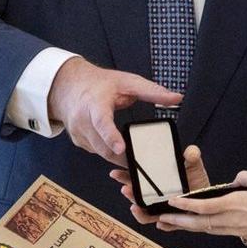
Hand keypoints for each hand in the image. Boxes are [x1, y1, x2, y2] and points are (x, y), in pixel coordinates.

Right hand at [47, 57, 181, 163]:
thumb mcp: (127, 81)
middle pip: (103, 146)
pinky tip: (121, 153)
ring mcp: (78, 134)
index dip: (111, 137)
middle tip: (144, 166)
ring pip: (101, 154)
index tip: (122, 148)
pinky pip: (97, 153)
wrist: (69, 86)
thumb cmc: (99, 83)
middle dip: (123, 158)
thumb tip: (177, 98)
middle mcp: (82, 120)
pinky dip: (109, 155)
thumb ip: (152, 91)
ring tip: (137, 163)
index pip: (102, 122)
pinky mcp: (79, 142)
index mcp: (94, 103)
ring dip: (118, 160)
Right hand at [108, 145, 211, 224]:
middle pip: (136, 197)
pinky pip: (167, 225)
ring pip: (146, 215)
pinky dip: (163, 225)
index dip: (123, 176)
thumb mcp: (193, 165)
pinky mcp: (175, 221)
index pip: (135, 179)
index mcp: (154, 183)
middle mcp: (155, 198)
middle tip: (125, 188)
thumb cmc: (196, 180)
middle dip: (129, 193)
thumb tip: (190, 151)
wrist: (209, 197)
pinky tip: (161, 223)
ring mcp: (163, 211)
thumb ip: (192, 156)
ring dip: (139, 212)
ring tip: (135, 207)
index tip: (115, 172)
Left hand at [158, 172, 246, 244]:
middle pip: (198, 223)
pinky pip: (215, 232)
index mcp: (234, 205)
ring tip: (170, 225)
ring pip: (205, 230)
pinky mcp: (239, 234)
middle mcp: (230, 220)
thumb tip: (233, 182)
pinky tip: (194, 227)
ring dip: (186, 228)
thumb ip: (243, 177)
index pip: (204, 206)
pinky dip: (201, 229)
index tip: (171, 202)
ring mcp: (234, 230)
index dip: (185, 205)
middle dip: (177, 222)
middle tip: (159, 220)